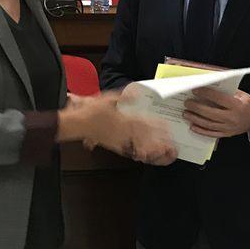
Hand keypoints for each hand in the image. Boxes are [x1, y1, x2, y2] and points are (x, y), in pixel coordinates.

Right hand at [57, 91, 176, 165]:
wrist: (78, 124)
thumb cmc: (92, 111)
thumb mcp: (109, 98)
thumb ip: (124, 96)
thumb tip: (136, 92)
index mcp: (124, 119)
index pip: (144, 123)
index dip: (156, 126)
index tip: (167, 127)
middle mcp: (124, 131)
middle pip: (145, 136)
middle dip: (158, 140)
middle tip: (170, 144)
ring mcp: (120, 139)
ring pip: (139, 145)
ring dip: (151, 148)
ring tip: (162, 152)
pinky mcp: (114, 145)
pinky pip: (129, 150)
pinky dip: (138, 153)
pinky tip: (145, 156)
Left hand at [184, 87, 249, 138]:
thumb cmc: (246, 104)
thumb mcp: (241, 95)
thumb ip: (227, 92)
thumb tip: (208, 86)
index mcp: (237, 106)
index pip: (219, 99)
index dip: (206, 94)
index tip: (195, 90)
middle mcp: (232, 118)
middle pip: (211, 113)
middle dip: (197, 107)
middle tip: (187, 103)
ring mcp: (229, 128)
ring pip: (209, 124)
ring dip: (195, 119)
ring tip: (186, 113)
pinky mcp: (226, 134)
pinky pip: (211, 134)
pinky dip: (201, 130)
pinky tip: (192, 126)